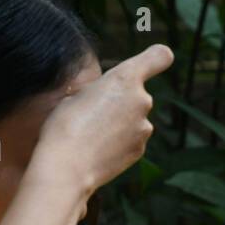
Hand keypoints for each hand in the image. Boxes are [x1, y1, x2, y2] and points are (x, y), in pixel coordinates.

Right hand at [33, 44, 174, 197]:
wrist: (67, 167)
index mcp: (125, 78)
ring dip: (119, 123)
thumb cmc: (64, 126)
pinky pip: (131, 139)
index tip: (153, 62)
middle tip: (93, 113)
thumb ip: (101, 90)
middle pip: (137, 94)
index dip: (157, 58)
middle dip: (121, 101)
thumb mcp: (78, 94)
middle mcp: (142, 100)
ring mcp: (144, 127)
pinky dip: (119, 143)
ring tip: (92, 134)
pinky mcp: (140, 149)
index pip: (159, 57)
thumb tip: (106, 98)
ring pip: (134, 119)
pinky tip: (98, 149)